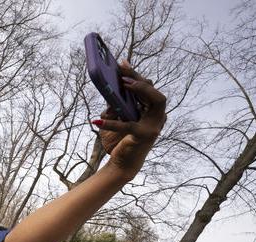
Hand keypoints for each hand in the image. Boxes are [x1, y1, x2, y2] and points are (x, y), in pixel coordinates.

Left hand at [94, 60, 166, 177]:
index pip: (148, 87)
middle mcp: (158, 116)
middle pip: (154, 90)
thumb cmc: (120, 139)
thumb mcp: (117, 117)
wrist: (123, 164)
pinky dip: (112, 122)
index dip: (135, 74)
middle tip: (122, 70)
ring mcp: (154, 125)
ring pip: (155, 100)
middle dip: (139, 78)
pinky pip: (128, 124)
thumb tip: (109, 88)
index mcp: (151, 110)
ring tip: (123, 84)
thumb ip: (117, 104)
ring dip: (140, 90)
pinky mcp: (144, 135)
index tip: (123, 63)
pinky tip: (97, 120)